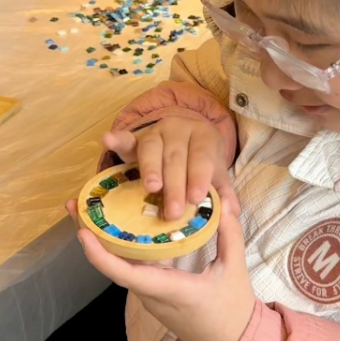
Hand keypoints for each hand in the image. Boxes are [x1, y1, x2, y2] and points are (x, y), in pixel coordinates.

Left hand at [67, 199, 254, 340]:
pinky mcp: (153, 292)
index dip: (100, 255)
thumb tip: (223, 206)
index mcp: (169, 290)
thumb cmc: (231, 312)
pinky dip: (121, 246)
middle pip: (112, 265)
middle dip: (91, 235)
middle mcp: (151, 293)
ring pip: (119, 266)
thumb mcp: (235, 271)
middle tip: (76, 204)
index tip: (83, 232)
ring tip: (94, 208)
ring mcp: (149, 294)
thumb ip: (230, 236)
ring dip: (103, 239)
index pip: (125, 275)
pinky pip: (132, 268)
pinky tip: (122, 224)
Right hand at [105, 117, 239, 220]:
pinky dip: (117, 139)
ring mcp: (156, 131)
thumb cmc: (201, 161)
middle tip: (173, 211)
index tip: (196, 198)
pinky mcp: (136, 137)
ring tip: (151, 188)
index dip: (199, 177)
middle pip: (176, 157)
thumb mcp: (215, 173)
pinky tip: (108, 139)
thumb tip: (231, 212)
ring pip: (152, 148)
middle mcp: (179, 129)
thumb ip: (222, 191)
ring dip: (150, 169)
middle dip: (175, 185)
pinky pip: (126, 138)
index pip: (202, 156)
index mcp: (203, 136)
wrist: (185, 138)